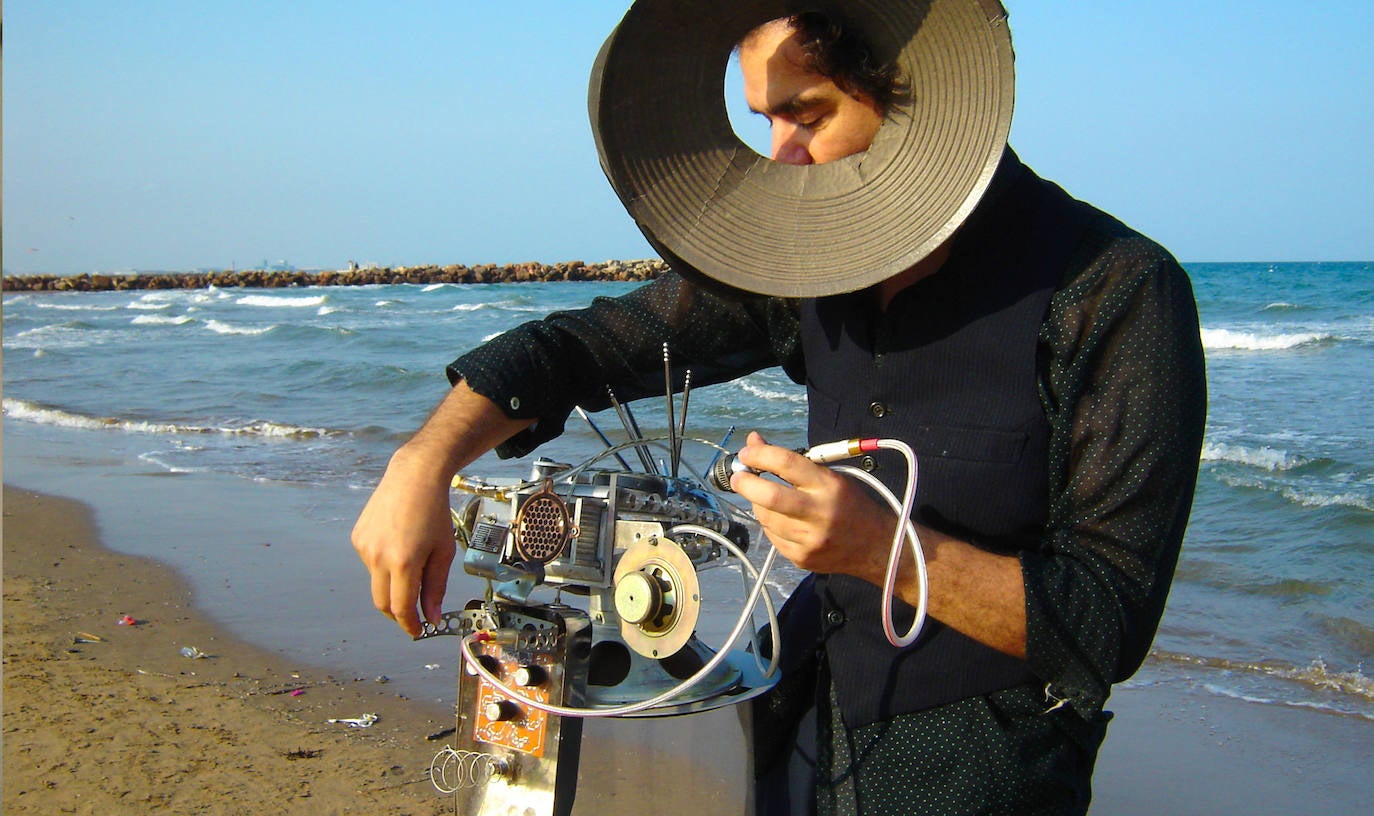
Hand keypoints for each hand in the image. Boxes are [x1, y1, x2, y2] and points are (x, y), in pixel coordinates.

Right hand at [352, 381, 531, 637]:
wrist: (413, 477)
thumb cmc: (434, 513)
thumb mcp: (443, 552)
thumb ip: (435, 587)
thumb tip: (431, 616)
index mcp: (403, 562)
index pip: (401, 608)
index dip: (409, 624)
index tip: (417, 631)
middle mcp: (378, 557)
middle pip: (382, 603)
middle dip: (398, 613)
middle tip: (414, 614)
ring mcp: (364, 547)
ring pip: (376, 582)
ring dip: (393, 584)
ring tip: (413, 561)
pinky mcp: (357, 538)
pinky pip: (370, 563)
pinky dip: (384, 565)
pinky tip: (399, 545)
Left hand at [728, 431, 892, 581]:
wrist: (878, 547)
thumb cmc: (853, 505)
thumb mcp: (832, 475)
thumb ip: (793, 462)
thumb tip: (755, 444)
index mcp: (830, 486)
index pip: (788, 463)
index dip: (760, 455)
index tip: (747, 453)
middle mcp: (820, 513)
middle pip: (770, 496)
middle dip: (746, 483)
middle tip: (738, 476)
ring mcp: (809, 539)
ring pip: (766, 517)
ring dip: (757, 503)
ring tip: (764, 497)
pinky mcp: (802, 558)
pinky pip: (772, 536)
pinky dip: (769, 523)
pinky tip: (780, 518)